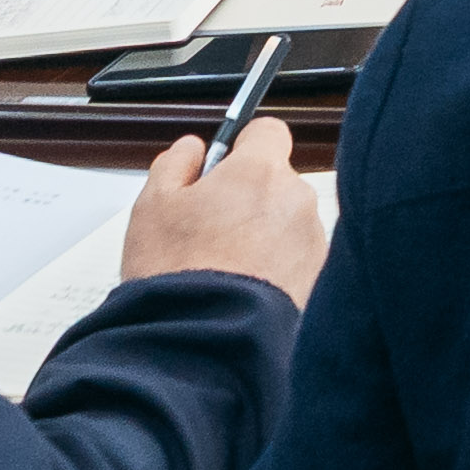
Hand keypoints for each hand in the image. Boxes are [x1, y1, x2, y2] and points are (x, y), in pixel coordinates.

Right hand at [121, 121, 329, 300]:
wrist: (206, 339)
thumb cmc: (179, 272)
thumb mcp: (152, 205)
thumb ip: (175, 164)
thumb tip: (192, 150)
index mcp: (259, 171)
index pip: (266, 131)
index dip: (241, 146)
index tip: (223, 165)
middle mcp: (296, 198)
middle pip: (275, 180)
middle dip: (248, 195)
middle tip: (210, 225)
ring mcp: (311, 239)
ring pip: (285, 221)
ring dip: (262, 232)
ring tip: (223, 264)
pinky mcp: (318, 276)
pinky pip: (295, 257)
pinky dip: (275, 265)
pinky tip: (243, 284)